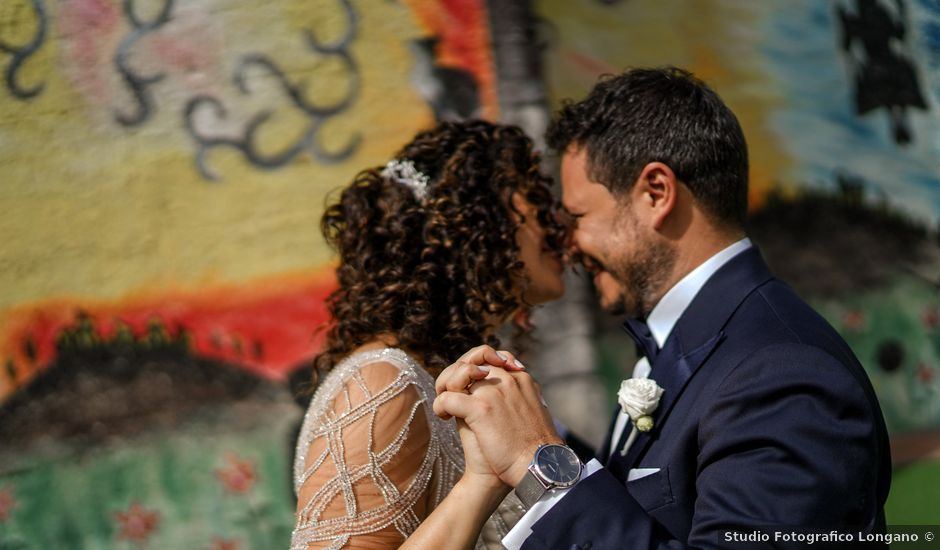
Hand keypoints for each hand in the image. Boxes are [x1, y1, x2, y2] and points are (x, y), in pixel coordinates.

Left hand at [434, 349, 561, 486]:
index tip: (470, 388)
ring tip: (447, 407)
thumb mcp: (531, 412)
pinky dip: (440, 406)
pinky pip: (448, 397)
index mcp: (521, 379)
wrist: (538, 466)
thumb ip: (517, 398)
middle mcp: (507, 380)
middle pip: (471, 363)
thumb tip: (502, 400)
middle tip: (452, 395)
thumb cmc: (535, 448)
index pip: (492, 360)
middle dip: (457, 376)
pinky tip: (445, 417)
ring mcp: (493, 392)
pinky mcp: (480, 408)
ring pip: (457, 374)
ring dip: (446, 388)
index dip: (475, 370)